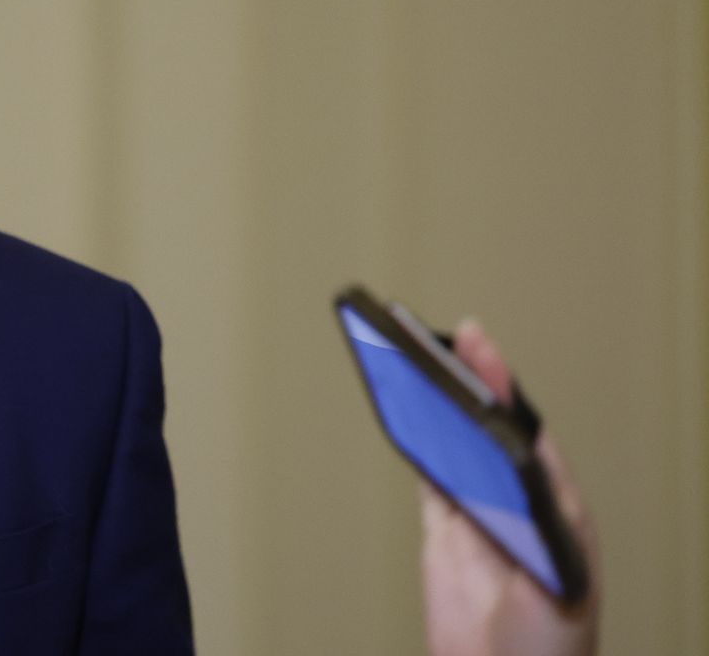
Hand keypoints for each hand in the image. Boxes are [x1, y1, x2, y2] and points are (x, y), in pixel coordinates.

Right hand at [421, 320, 598, 655]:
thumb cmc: (551, 649)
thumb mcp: (557, 585)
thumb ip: (538, 527)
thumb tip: (517, 465)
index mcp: (553, 507)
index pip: (523, 430)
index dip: (500, 385)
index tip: (478, 344)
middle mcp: (515, 504)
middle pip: (484, 428)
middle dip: (468, 380)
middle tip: (446, 336)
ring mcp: (479, 517)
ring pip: (454, 445)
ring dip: (438, 405)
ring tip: (415, 362)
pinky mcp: (446, 537)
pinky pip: (427, 478)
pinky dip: (414, 442)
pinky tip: (404, 416)